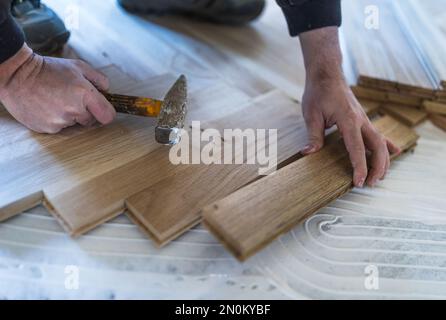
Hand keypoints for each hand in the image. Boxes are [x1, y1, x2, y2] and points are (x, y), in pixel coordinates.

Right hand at [0, 44, 115, 132]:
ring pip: (74, 124)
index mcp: (85, 94)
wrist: (17, 76)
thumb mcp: (78, 67)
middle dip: (85, 111)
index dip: (106, 113)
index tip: (102, 110)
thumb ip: (99, 79)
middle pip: (91, 120)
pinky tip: (47, 106)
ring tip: (56, 100)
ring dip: (69, 115)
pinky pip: (59, 127)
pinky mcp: (47, 128)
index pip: (107, 116)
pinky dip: (55, 119)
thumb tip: (108, 91)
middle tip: (71, 98)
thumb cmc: (49, 69)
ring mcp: (60, 121)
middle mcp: (73, 110)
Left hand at [299, 27, 399, 186]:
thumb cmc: (318, 92)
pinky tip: (395, 152)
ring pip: (380, 142)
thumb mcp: (311, 114)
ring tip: (379, 177)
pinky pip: (378, 134)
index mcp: (348, 120)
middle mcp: (361, 120)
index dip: (359, 167)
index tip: (359, 182)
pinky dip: (386, 145)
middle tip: (371, 184)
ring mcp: (364, 119)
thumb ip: (313, 135)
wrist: (327, 73)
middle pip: (377, 147)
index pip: (357, 148)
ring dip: (383, 160)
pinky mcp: (363, 119)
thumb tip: (309, 153)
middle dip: (377, 167)